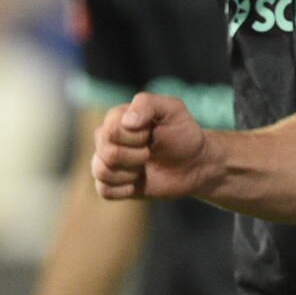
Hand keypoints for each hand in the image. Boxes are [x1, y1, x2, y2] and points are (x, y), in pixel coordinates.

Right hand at [93, 93, 213, 202]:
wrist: (194, 163)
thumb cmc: (183, 133)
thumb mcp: (172, 109)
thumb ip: (147, 104)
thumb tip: (127, 121)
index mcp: (117, 118)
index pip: (110, 131)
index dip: (134, 137)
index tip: (151, 134)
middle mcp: (108, 138)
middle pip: (106, 152)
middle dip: (135, 156)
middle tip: (150, 152)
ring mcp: (109, 162)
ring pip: (101, 172)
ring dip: (129, 174)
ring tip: (144, 168)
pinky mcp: (114, 183)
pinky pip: (104, 190)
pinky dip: (122, 190)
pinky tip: (137, 184)